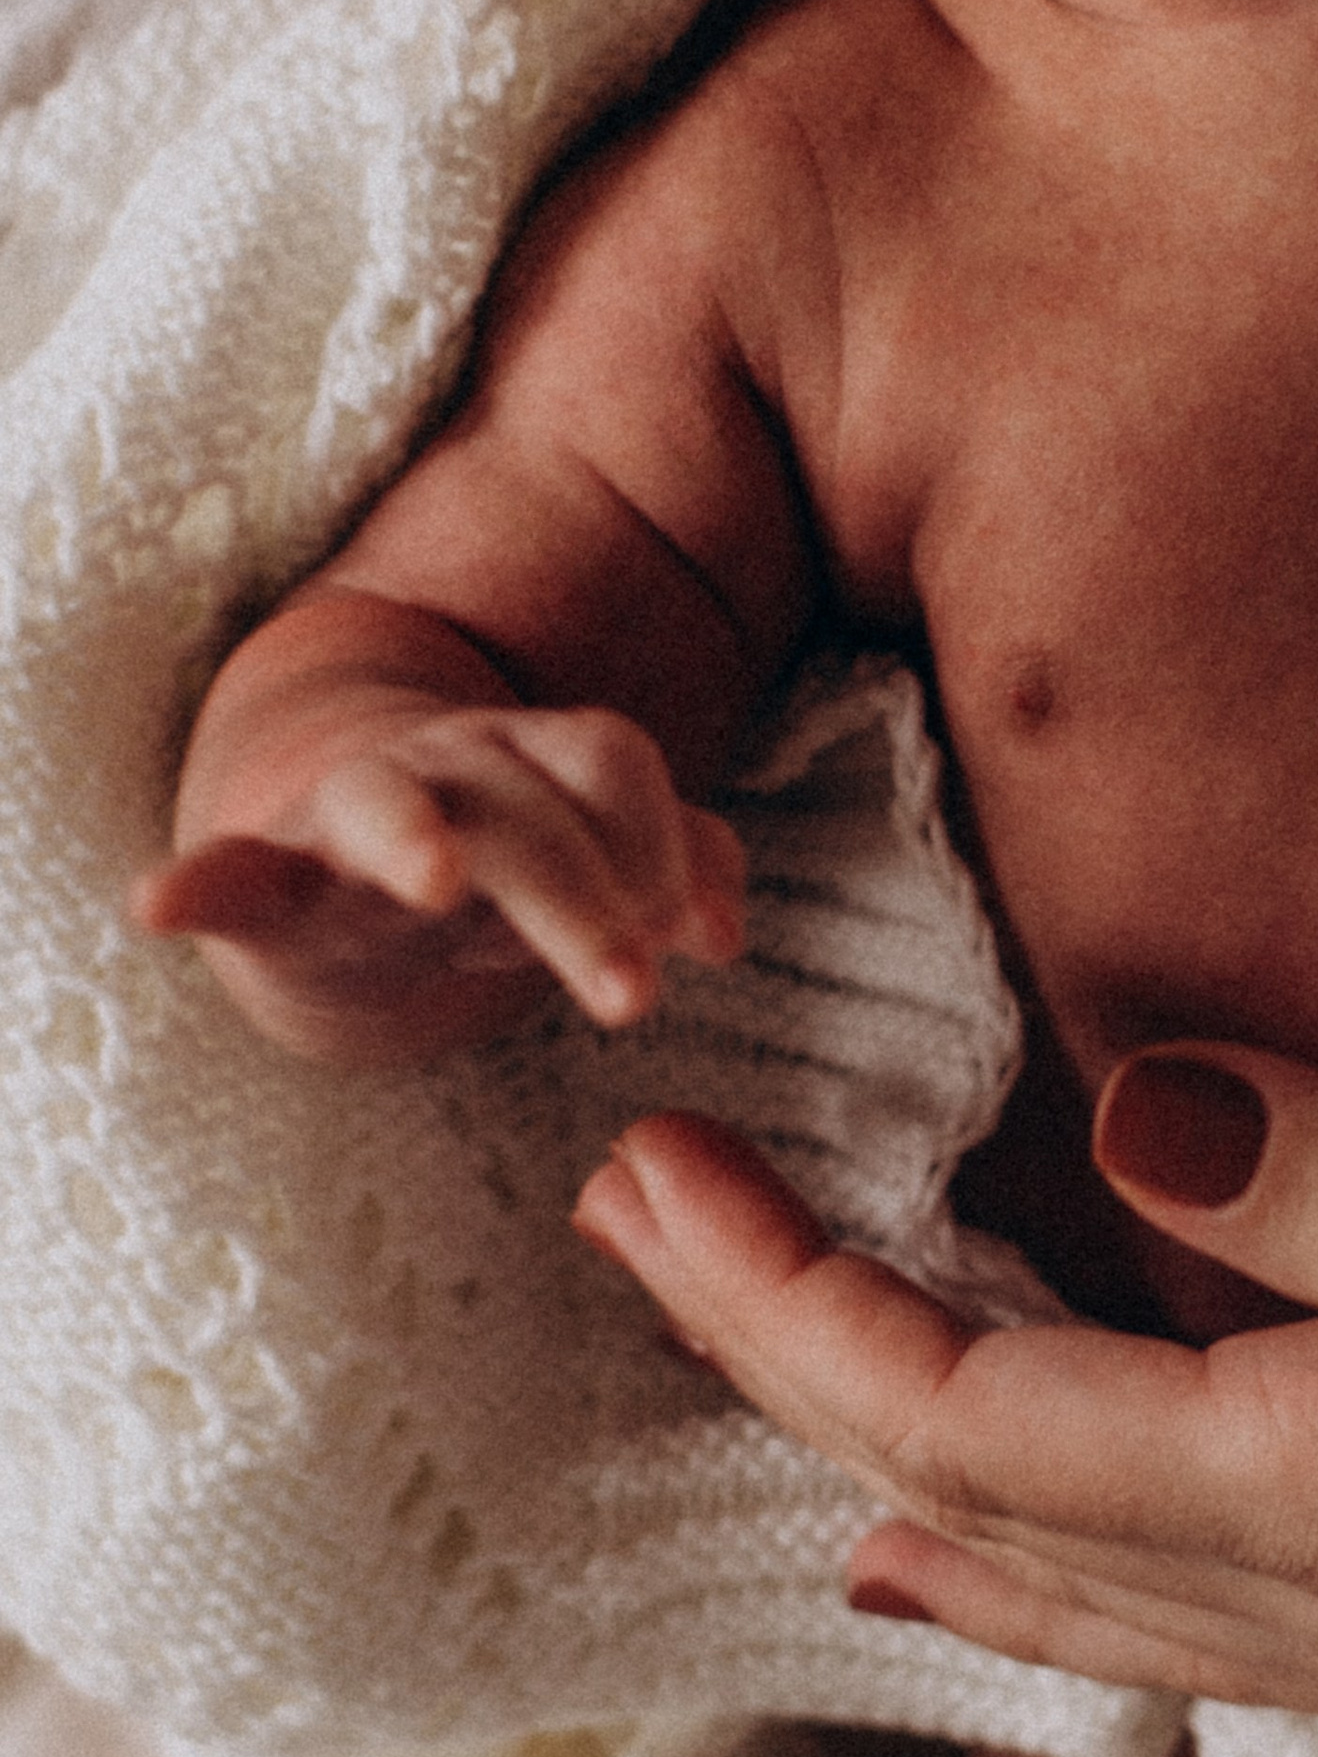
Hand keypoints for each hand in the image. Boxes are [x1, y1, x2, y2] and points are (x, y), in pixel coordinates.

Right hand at [136, 701, 745, 1064]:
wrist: (344, 839)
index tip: (694, 942)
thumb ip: (669, 871)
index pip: (610, 766)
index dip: (659, 842)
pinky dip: (193, 884)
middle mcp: (450, 767)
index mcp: (536, 760)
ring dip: (410, 837)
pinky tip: (156, 905)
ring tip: (434, 880)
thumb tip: (722, 932)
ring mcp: (349, 815)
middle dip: (584, 897)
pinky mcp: (265, 878)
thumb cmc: (498, 854)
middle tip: (634, 996)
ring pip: (385, 805)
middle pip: (525, 810)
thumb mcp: (587, 861)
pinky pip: (225, 869)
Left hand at [575, 1048, 1317, 1756]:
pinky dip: (1046, 1532)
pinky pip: (1185, 1590)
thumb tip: (1130, 1113)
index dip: (786, 1304)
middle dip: (783, 1361)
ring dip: (891, 1447)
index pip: (974, 1423)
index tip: (647, 1168)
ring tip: (767, 1346)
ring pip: (1069, 1561)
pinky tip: (1012, 1523)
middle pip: (978, 1502)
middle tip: (639, 1214)